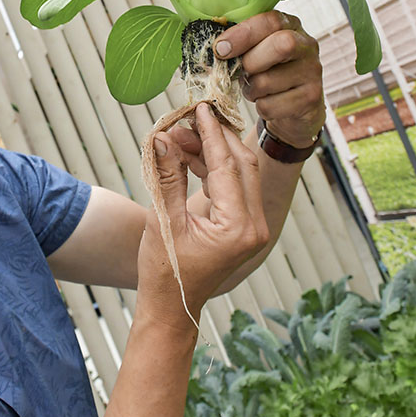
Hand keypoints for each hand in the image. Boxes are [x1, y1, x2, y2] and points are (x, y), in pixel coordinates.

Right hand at [136, 104, 268, 328]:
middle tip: (187, 117)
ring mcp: (252, 227)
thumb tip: (162, 136)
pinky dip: (212, 167)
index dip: (211, 134)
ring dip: (211, 151)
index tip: (199, 108)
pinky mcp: (243, 226)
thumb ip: (166, 176)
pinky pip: (232, 186)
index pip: (227, 166)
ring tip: (179, 136)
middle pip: (241, 164)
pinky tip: (188, 154)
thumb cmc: (165, 273)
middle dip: (214, 137)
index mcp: (238, 228)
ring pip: (238, 172)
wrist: (171, 309)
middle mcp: (254, 226)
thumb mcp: (161, 220)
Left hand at [213, 11, 324, 148]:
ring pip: (268, 81)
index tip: (220, 49)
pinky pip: (270, 106)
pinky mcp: (310, 98)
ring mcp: (312, 72)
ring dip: (251, 89)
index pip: (270, 21)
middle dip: (250, 62)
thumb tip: (216, 48)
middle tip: (241, 72)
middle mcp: (307, 45)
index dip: (243, 34)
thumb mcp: (257, 51)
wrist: (296, 108)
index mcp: (291, 25)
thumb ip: (241, 43)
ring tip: (254, 89)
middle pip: (281, 45)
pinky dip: (260, 107)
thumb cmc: (269, 72)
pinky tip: (267, 102)